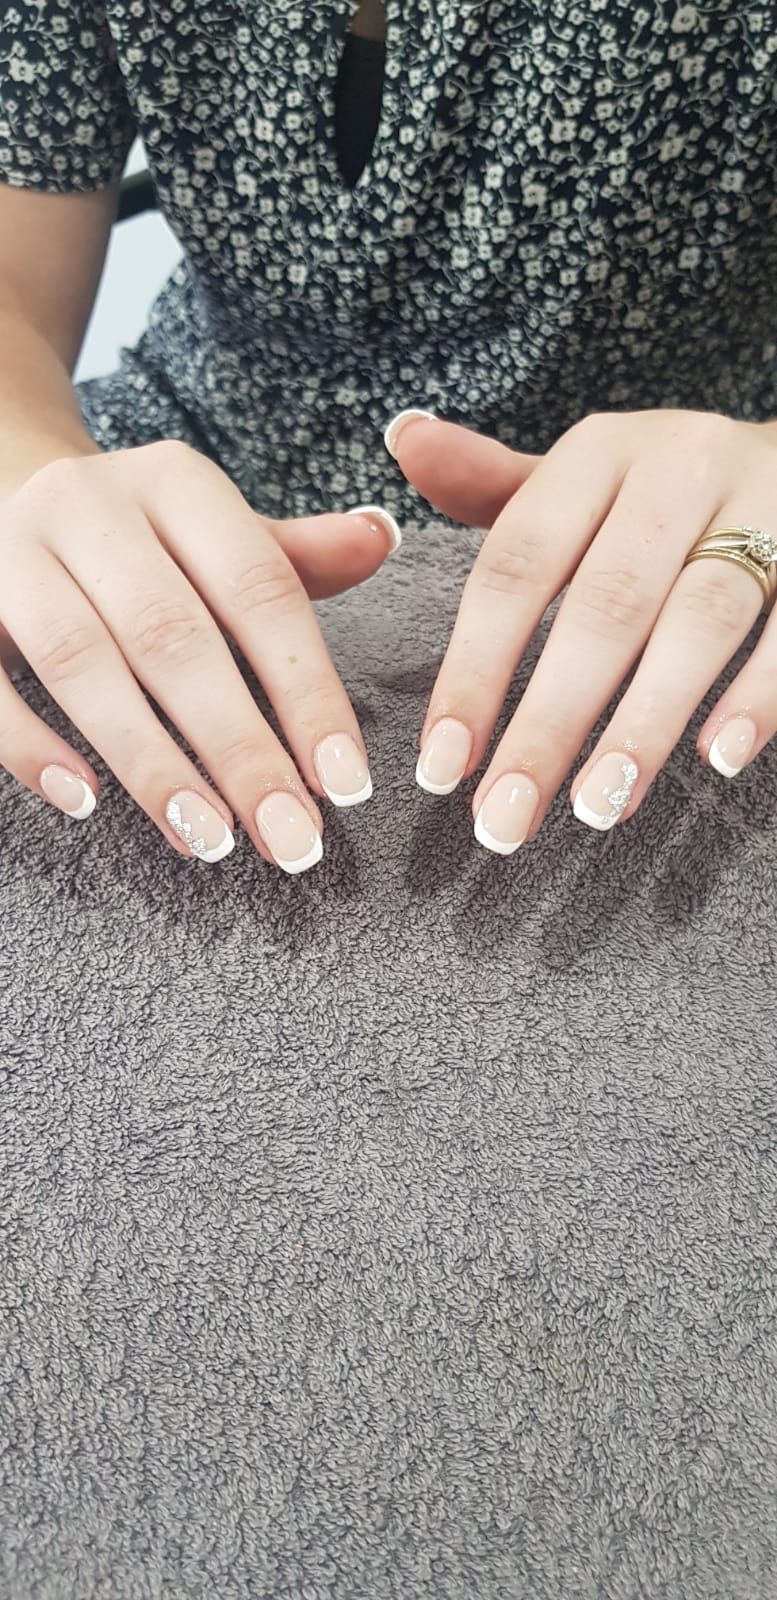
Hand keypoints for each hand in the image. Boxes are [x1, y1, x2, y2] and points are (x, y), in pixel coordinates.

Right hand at [1, 440, 400, 869]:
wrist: (0, 488)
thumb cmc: (137, 540)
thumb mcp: (216, 532)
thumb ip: (295, 555)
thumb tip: (380, 537)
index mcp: (175, 482)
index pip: (259, 588)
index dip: (305, 689)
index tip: (345, 783)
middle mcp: (89, 503)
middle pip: (174, 635)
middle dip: (240, 748)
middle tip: (291, 840)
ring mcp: (9, 550)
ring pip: (80, 660)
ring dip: (149, 760)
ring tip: (208, 839)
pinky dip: (30, 744)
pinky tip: (85, 802)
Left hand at [387, 407, 776, 849]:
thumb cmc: (665, 491)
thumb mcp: (580, 475)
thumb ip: (492, 482)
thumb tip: (404, 438)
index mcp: (599, 453)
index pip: (517, 566)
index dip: (474, 669)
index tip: (440, 767)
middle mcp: (679, 468)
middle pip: (604, 607)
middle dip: (548, 723)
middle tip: (505, 820)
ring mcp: (765, 505)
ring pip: (700, 620)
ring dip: (645, 722)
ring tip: (597, 808)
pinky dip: (759, 695)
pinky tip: (718, 757)